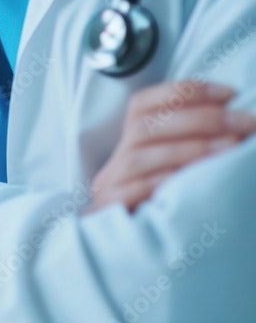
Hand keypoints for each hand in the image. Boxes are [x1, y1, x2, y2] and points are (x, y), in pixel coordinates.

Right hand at [88, 81, 255, 213]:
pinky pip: (133, 192)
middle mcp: (115, 163)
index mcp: (129, 146)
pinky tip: (194, 181)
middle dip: (198, 118)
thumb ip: (190, 148)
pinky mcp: (110, 213)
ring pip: (139, 157)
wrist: (125, 261)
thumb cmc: (159, 211)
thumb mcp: (173, 174)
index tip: (229, 92)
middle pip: (144, 127)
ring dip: (188, 148)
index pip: (143, 105)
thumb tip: (237, 124)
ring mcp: (109, 188)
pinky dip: (164, 181)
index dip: (183, 92)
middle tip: (243, 121)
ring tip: (231, 147)